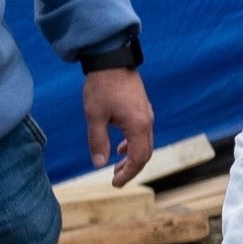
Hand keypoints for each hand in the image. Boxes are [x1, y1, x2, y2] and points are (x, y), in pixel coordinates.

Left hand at [82, 68, 156, 183]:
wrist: (111, 59)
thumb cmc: (102, 87)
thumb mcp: (95, 116)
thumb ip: (98, 141)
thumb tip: (99, 164)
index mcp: (138, 126)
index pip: (139, 158)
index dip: (128, 174)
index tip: (115, 183)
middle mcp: (147, 121)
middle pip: (145, 153)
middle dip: (132, 169)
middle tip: (116, 179)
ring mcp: (146, 114)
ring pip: (144, 143)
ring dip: (132, 157)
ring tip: (117, 166)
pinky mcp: (142, 108)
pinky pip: (142, 132)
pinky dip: (133, 144)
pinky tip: (120, 147)